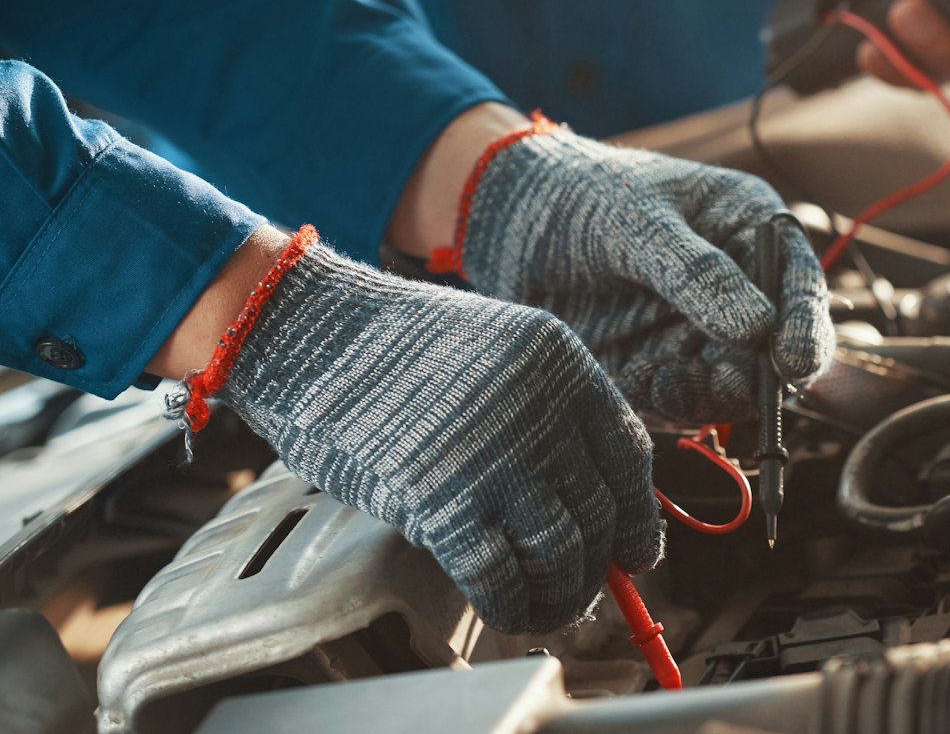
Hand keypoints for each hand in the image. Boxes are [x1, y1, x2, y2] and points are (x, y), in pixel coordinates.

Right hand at [219, 240, 661, 633]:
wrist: (313, 337)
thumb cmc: (393, 349)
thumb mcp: (498, 353)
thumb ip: (545, 411)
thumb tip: (585, 504)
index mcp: (564, 367)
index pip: (630, 457)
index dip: (637, 516)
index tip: (635, 550)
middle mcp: (544, 412)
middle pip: (602, 513)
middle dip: (599, 566)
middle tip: (584, 589)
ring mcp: (497, 460)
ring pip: (563, 555)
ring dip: (561, 595)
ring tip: (549, 606)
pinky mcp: (446, 505)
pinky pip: (502, 580)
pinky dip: (514, 608)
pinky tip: (510, 612)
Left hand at [458, 125, 835, 424]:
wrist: (507, 223)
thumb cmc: (582, 196)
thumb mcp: (639, 223)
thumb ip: (698, 274)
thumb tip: (760, 330)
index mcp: (750, 232)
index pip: (799, 285)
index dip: (806, 326)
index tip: (794, 362)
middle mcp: (738, 289)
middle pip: (778, 349)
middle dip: (760, 376)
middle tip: (728, 384)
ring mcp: (700, 334)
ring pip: (736, 386)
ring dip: (713, 395)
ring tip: (667, 380)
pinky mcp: (662, 371)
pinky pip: (686, 404)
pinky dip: (673, 404)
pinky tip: (643, 384)